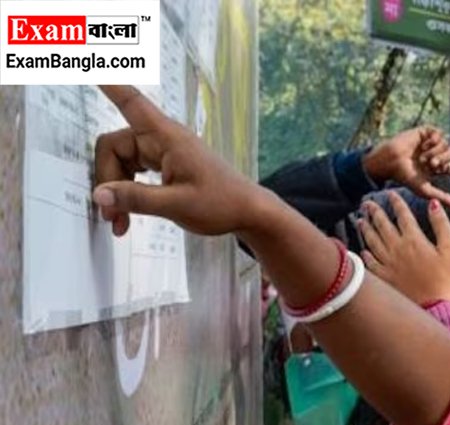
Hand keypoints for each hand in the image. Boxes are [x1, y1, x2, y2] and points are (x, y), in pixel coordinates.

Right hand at [92, 85, 272, 237]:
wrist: (248, 212)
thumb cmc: (222, 203)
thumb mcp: (176, 204)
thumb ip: (136, 198)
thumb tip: (99, 194)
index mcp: (167, 137)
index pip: (131, 102)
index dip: (108, 85)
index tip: (90, 66)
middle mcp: (161, 139)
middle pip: (114, 148)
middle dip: (107, 180)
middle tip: (109, 215)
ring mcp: (162, 152)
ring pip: (121, 164)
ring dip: (116, 192)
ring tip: (118, 222)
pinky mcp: (164, 166)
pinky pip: (133, 174)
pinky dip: (127, 194)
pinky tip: (127, 217)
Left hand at [358, 190, 449, 305]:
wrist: (437, 306)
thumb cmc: (448, 278)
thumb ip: (441, 224)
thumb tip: (433, 203)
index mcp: (414, 239)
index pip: (402, 215)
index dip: (396, 202)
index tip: (390, 194)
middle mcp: (397, 249)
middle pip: (382, 225)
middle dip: (374, 212)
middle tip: (367, 203)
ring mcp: (388, 264)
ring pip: (372, 242)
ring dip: (366, 229)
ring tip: (360, 220)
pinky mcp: (385, 278)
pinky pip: (371, 263)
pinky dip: (366, 254)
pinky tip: (364, 250)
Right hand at [362, 127, 449, 208]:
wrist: (390, 161)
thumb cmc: (405, 177)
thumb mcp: (424, 189)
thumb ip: (441, 197)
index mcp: (441, 168)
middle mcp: (440, 154)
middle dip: (444, 161)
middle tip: (431, 165)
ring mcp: (434, 142)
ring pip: (448, 145)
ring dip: (436, 153)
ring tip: (423, 156)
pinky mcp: (428, 132)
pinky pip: (440, 135)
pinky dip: (432, 142)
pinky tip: (421, 145)